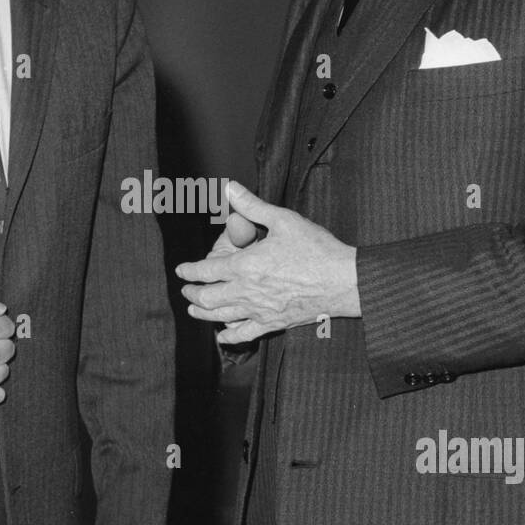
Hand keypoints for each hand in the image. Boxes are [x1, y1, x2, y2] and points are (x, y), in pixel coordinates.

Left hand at [176, 180, 359, 343]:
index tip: (182, 270)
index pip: (206, 270)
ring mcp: (259, 310)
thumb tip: (230, 188)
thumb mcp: (283, 220)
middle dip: (192, 293)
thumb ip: (252, 205)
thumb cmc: (316, 249)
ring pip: (220, 317)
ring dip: (202, 314)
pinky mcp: (273, 323)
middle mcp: (247, 291)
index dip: (189, 270)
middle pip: (208, 297)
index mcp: (246, 265)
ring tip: (194, 310)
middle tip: (185, 290)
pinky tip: (222, 336)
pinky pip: (244, 335)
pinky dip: (229, 337)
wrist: (343, 281)